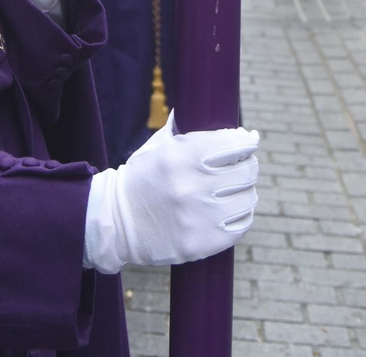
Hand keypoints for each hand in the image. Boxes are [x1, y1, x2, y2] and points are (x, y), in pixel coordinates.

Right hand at [83, 111, 259, 273]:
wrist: (116, 222)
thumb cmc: (142, 179)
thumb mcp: (159, 147)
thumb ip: (187, 130)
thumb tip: (224, 121)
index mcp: (182, 156)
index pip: (236, 143)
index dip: (246, 141)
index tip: (248, 141)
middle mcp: (192, 186)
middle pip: (247, 171)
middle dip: (247, 165)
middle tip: (241, 166)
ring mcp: (199, 217)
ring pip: (248, 198)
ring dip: (245, 192)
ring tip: (235, 190)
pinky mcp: (202, 243)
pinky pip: (241, 225)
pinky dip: (241, 215)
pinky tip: (232, 210)